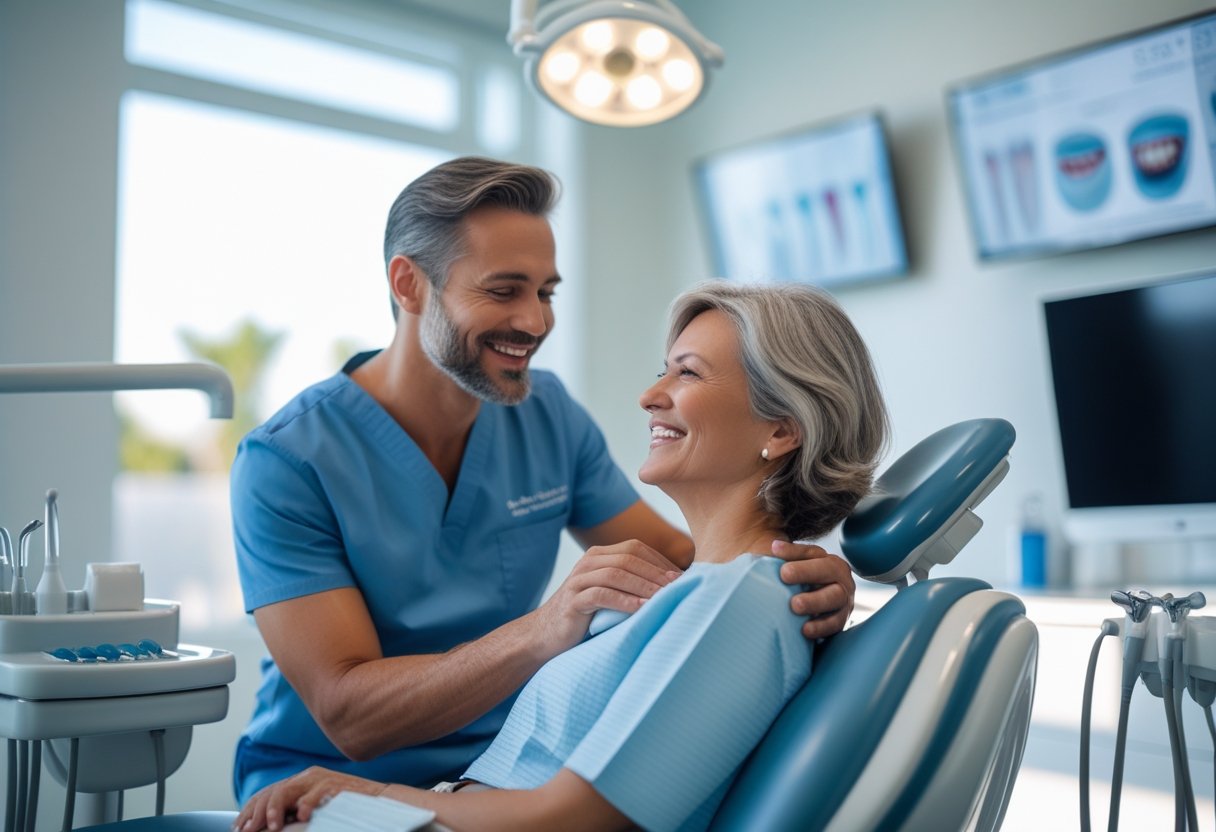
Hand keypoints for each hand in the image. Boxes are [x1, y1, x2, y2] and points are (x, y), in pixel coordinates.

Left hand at [233, 767, 384, 831]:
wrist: (378, 801)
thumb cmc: (346, 808)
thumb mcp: (314, 810)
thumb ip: (295, 811)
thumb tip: (269, 825)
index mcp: (301, 782)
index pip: (268, 792)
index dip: (250, 810)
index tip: (239, 827)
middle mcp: (308, 777)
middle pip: (274, 790)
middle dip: (257, 812)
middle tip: (248, 830)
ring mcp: (321, 780)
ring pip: (289, 789)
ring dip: (276, 808)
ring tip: (271, 825)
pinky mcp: (336, 785)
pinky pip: (317, 792)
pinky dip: (308, 804)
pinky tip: (301, 816)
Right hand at [534, 539, 681, 652]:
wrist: (546, 635)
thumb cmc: (588, 616)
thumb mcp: (611, 593)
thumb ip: (633, 583)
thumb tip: (676, 584)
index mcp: (600, 555)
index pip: (637, 549)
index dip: (661, 561)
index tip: (684, 577)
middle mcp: (588, 561)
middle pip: (629, 558)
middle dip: (656, 572)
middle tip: (680, 587)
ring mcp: (578, 579)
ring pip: (616, 573)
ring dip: (644, 584)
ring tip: (665, 597)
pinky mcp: (572, 600)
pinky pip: (601, 595)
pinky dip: (624, 600)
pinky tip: (642, 608)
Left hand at [771, 540, 855, 639]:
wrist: (810, 606)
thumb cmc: (798, 584)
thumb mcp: (792, 567)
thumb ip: (785, 557)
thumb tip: (775, 547)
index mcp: (828, 561)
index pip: (813, 553)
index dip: (794, 552)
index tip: (775, 553)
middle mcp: (840, 578)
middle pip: (829, 570)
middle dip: (807, 572)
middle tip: (784, 576)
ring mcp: (843, 600)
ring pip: (835, 598)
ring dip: (815, 602)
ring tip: (795, 605)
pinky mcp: (840, 620)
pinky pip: (834, 624)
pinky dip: (821, 627)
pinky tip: (805, 630)